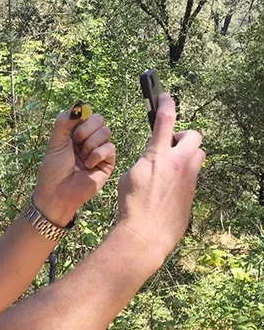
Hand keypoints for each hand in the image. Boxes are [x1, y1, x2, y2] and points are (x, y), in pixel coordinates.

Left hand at [34, 105, 115, 225]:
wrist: (58, 191)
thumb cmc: (54, 168)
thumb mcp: (56, 141)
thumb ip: (64, 121)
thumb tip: (78, 105)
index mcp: (76, 132)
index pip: (87, 113)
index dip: (80, 120)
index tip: (70, 132)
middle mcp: (89, 139)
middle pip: (99, 119)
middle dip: (85, 131)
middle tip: (75, 145)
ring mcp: (99, 150)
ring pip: (106, 132)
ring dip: (90, 144)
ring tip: (81, 158)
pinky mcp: (108, 162)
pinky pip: (110, 147)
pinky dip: (97, 155)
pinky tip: (88, 165)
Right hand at [117, 94, 204, 258]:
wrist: (146, 233)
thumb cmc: (132, 205)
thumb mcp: (131, 174)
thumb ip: (146, 160)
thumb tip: (154, 157)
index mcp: (157, 156)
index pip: (165, 120)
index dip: (166, 103)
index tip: (165, 96)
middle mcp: (178, 164)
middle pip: (194, 135)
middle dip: (183, 136)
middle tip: (168, 145)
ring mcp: (189, 178)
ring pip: (198, 154)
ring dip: (187, 154)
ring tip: (170, 165)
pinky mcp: (193, 192)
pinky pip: (193, 174)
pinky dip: (183, 173)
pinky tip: (168, 186)